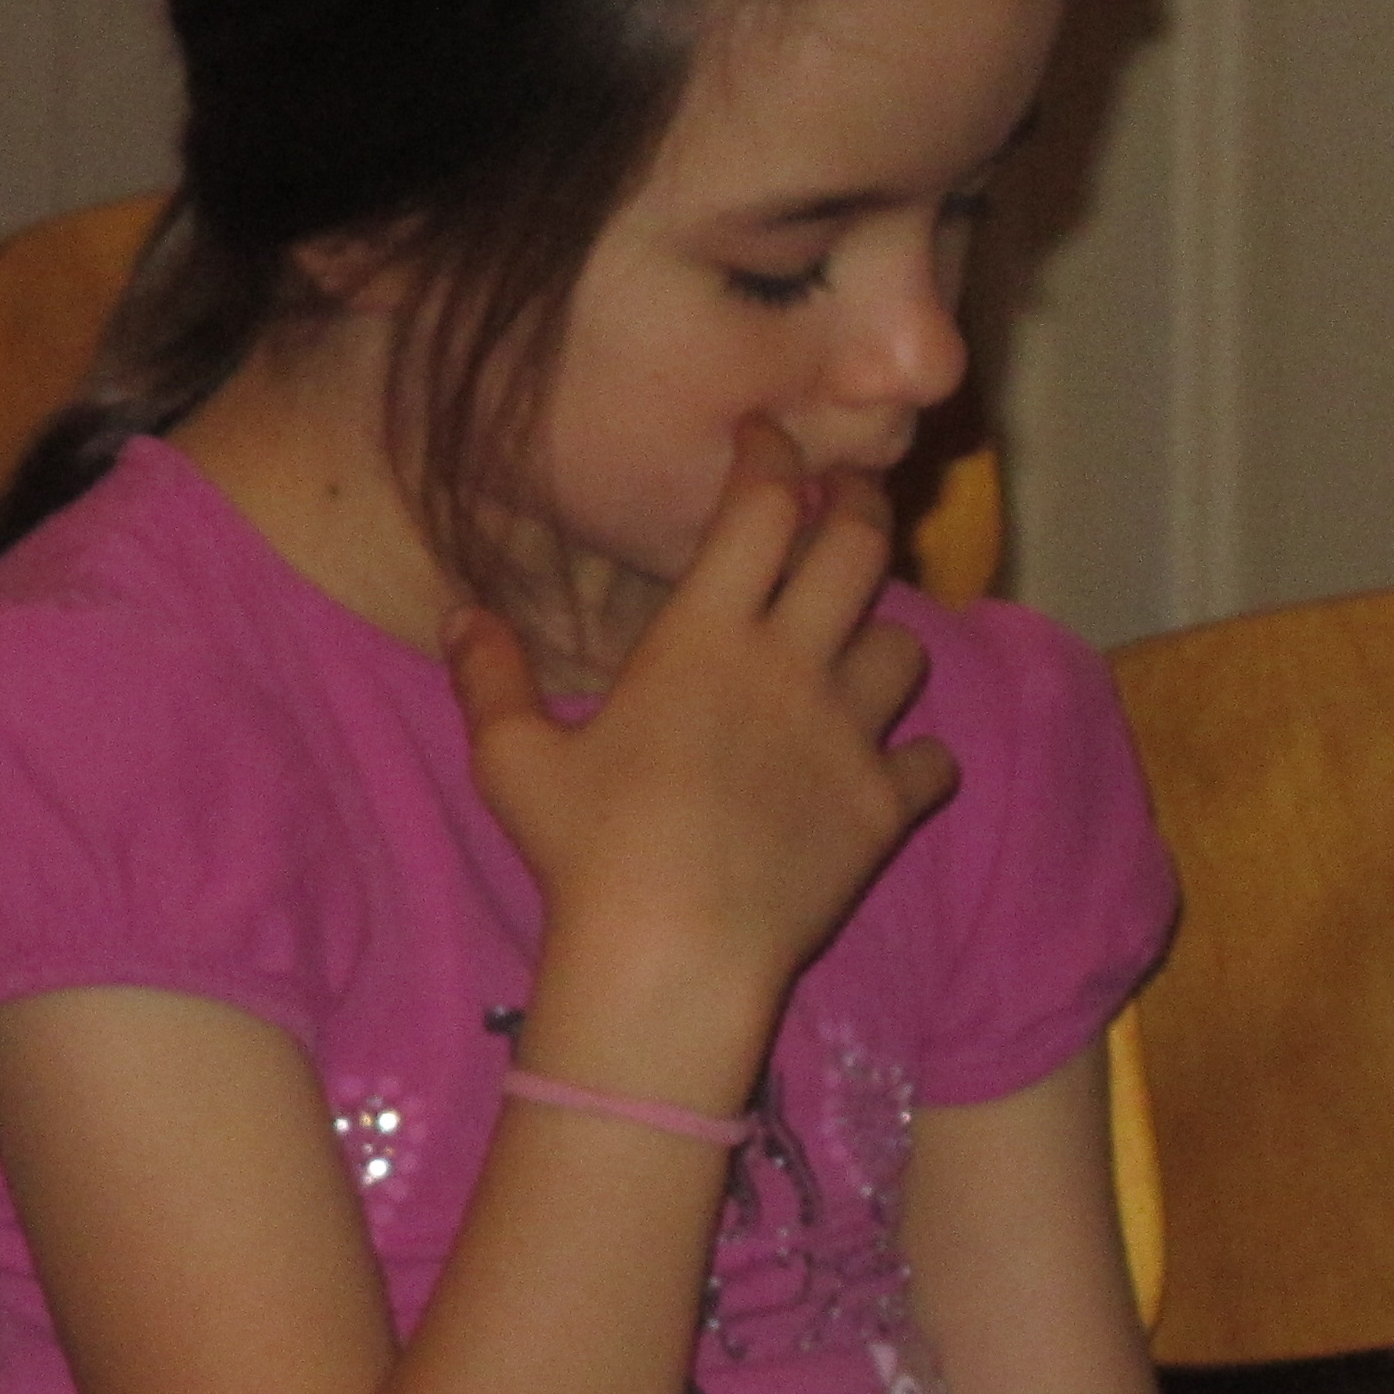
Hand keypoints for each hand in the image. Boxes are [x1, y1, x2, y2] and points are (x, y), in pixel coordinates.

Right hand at [447, 420, 955, 1111]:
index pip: (759, 507)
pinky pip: (931, 758)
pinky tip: (886, 763)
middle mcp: (791, 665)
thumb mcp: (511, 758)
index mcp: (704, 635)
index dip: (770, 456)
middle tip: (844, 500)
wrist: (673, 954)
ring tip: (853, 645)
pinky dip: (916, 754)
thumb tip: (461, 613)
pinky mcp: (883, 807)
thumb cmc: (585, 848)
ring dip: (880, 636)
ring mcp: (850, 736)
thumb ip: (490, 676)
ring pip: (906, 648)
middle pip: (859, 548)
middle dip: (858, 506)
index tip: (765, 439)